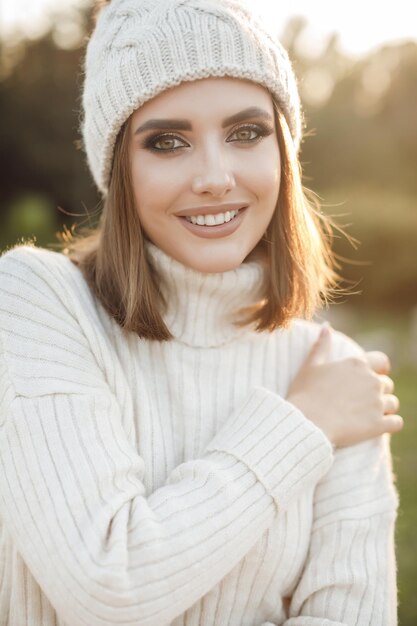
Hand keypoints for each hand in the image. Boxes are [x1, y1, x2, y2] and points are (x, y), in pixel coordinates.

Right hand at [287, 325, 402, 447]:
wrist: (305, 423)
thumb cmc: (305, 393)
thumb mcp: (310, 365)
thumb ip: (321, 345)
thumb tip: (326, 326)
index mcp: (357, 364)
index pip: (382, 362)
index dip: (379, 370)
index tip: (370, 378)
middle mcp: (371, 380)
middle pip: (387, 384)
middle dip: (378, 392)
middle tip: (360, 401)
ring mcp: (376, 402)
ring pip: (392, 403)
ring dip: (383, 408)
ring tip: (365, 415)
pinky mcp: (378, 423)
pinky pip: (396, 422)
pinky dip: (389, 424)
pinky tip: (376, 426)